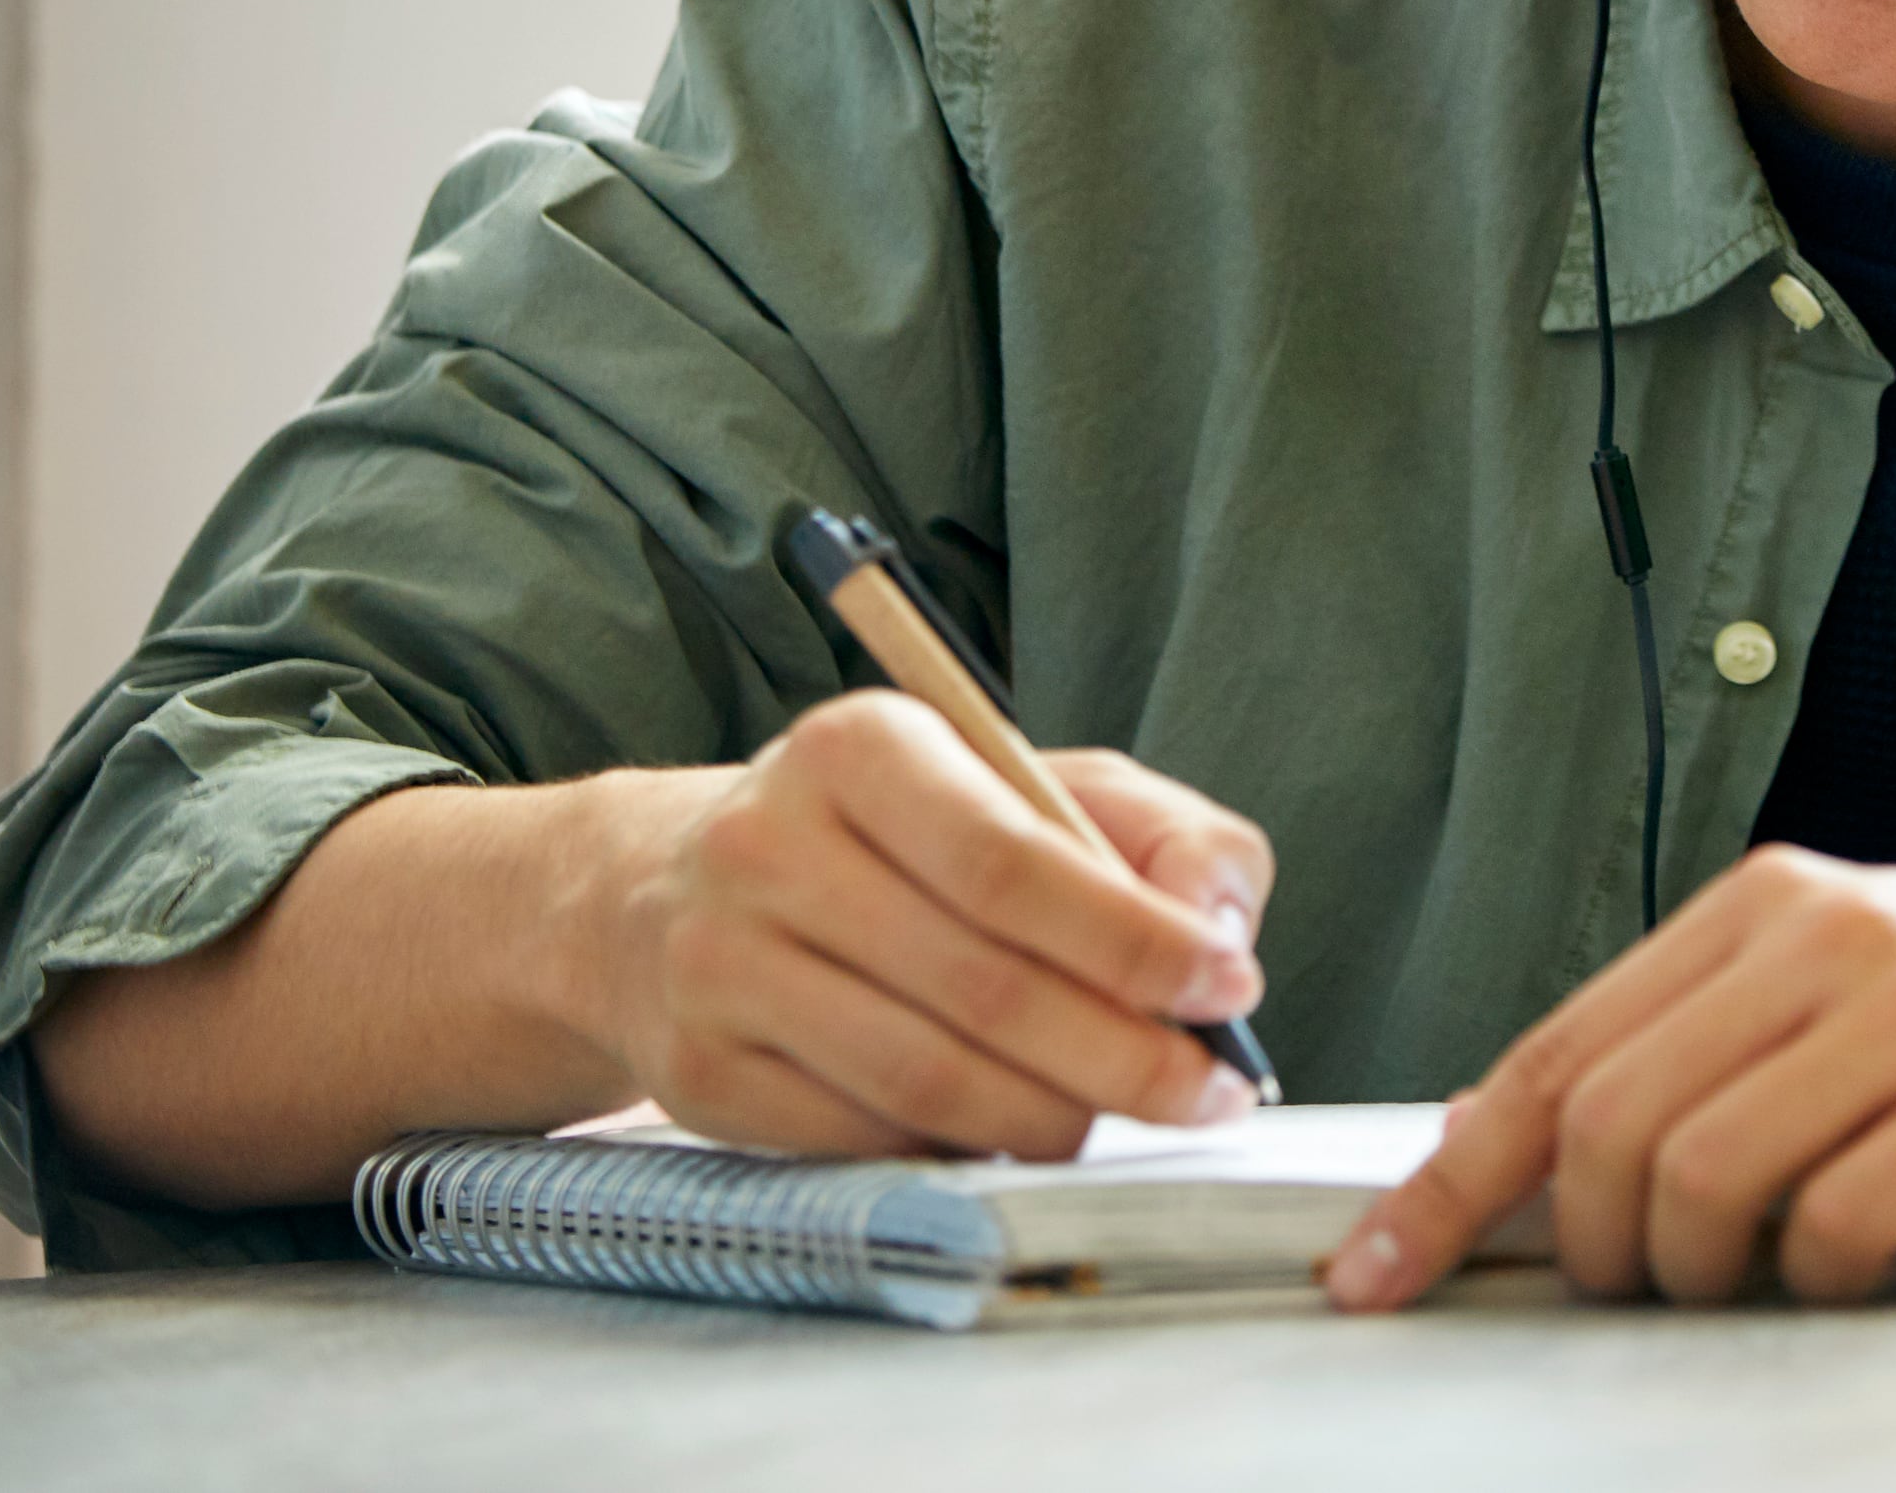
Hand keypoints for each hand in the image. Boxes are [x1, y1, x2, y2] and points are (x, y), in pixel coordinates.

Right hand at [560, 692, 1277, 1161]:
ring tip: (1131, 1116)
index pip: (1013, 863)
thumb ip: (1159, 835)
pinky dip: (966, 1147)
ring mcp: (719, 968)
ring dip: (1056, 1116)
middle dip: (1123, 1053)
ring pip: (925, 1078)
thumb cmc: (902, 835)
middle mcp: (768, 848)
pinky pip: (866, 1137)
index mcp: (862, 748)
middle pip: (979, 985)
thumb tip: (1221, 927)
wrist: (665, 891)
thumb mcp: (1035, 783)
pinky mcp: (700, 1076)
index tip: (1230, 987)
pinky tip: (1023, 1130)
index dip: (1134, 940)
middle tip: (1212, 1090)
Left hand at [1328, 847, 1895, 1307]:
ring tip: (1756, 1284)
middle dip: (1593, 1245)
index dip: (1453, 1178)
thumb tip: (1517, 1162)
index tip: (1382, 1271)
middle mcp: (1835, 929)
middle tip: (1642, 1297)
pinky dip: (1822, 1278)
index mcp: (1774, 901)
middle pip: (1611, 1118)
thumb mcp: (1849, 1008)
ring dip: (1702, 1272)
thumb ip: (1704, 1056)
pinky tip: (1860, 1270)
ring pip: (1704, 1171)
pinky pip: (1837, 1219)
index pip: (1560, 1048)